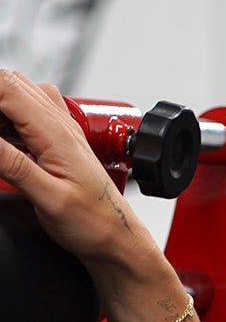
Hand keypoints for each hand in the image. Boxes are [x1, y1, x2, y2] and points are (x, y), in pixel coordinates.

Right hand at [0, 67, 145, 263]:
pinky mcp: (56, 141)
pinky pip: (26, 114)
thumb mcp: (49, 198)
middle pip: (10, 84)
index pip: (7, 87)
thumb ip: (13, 165)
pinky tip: (2, 141)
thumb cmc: (94, 222)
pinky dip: (6, 120)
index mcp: (57, 133)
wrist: (117, 237)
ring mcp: (60, 130)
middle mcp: (61, 124)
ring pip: (18, 95)